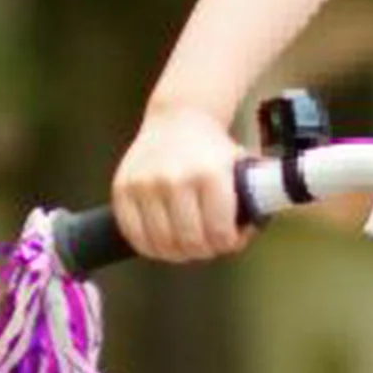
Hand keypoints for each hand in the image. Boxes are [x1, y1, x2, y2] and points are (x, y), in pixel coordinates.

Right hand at [112, 105, 253, 261]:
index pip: (219, 232)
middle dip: (204, 251)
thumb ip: (250, 201)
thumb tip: (245, 234)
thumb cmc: (213, 151)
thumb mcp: (242, 169)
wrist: (179, 119)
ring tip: (187, 246)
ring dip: (178, 253)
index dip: (228, 244)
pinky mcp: (122, 188)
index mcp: (210, 176)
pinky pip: (132, 234)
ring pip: (161, 244)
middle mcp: (175, 179)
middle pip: (190, 242)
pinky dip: (149, 246)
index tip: (230, 241)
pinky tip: (162, 242)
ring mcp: (145, 184)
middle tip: (209, 245)